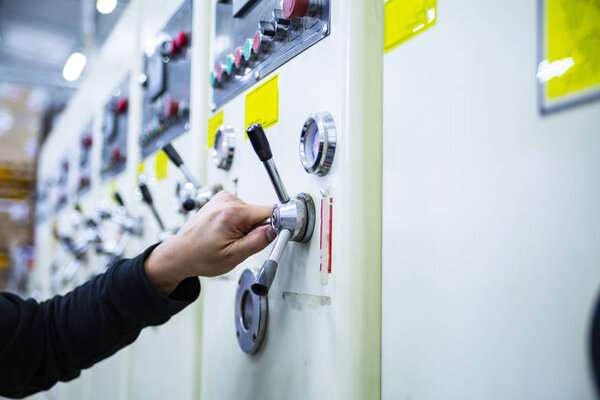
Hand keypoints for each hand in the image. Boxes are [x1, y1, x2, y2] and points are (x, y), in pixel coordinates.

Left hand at [144, 191, 276, 294]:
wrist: (182, 253)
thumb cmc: (201, 256)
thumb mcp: (234, 256)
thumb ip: (258, 241)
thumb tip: (275, 229)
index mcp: (232, 212)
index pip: (269, 211)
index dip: (274, 225)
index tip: (271, 236)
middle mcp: (227, 200)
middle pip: (259, 212)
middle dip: (256, 229)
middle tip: (241, 243)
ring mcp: (222, 198)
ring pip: (250, 212)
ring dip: (246, 226)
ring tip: (230, 238)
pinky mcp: (220, 199)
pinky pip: (241, 210)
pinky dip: (238, 221)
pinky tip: (225, 231)